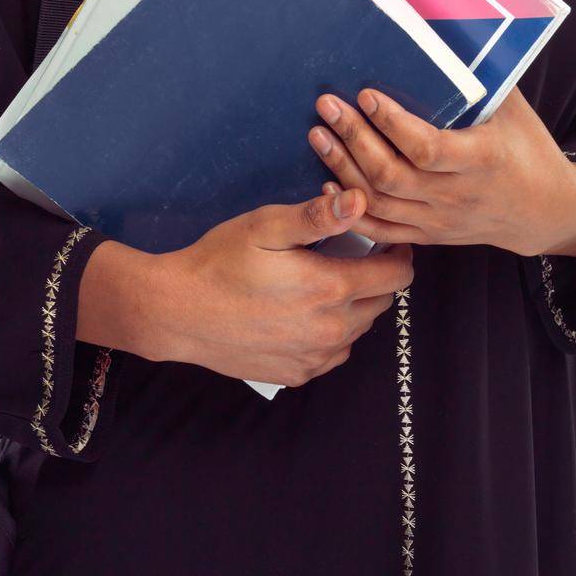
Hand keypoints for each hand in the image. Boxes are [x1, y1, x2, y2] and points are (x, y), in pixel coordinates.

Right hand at [122, 187, 414, 387]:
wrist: (177, 311)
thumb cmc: (221, 261)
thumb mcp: (267, 226)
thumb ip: (318, 216)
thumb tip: (361, 201)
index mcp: (331, 290)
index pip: (397, 276)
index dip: (397, 253)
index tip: (383, 239)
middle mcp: (332, 331)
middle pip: (383, 302)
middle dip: (376, 276)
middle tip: (349, 254)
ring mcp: (315, 358)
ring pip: (360, 328)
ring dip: (355, 305)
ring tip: (324, 280)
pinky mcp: (297, 374)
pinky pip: (334, 352)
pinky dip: (332, 331)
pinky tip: (306, 312)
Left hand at [307, 84, 575, 257]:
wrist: (546, 211)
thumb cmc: (529, 147)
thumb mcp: (514, 109)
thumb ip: (480, 79)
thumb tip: (444, 30)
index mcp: (482, 160)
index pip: (426, 147)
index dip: (391, 123)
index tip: (366, 94)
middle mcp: (457, 195)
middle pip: (392, 174)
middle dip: (353, 138)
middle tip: (327, 105)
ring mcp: (441, 219)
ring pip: (379, 202)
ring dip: (342, 167)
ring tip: (318, 134)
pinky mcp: (430, 235)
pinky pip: (382, 228)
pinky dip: (351, 207)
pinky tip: (327, 183)